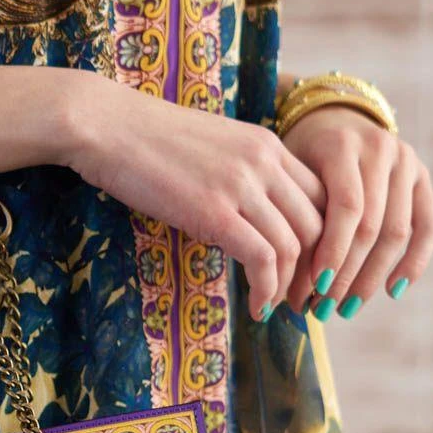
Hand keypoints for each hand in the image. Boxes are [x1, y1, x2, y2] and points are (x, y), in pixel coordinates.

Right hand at [65, 73, 326, 321]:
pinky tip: (256, 307)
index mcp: (267, 144)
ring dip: (289, 287)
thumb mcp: (210, 148)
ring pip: (293, 246)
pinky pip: (261, 259)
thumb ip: (239, 175)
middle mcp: (264, 162)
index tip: (309, 269)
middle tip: (299, 299)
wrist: (107, 125)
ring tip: (275, 308)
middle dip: (314, 270)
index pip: (322, 196)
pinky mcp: (214, 212)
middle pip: (317, 225)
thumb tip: (246, 218)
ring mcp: (241, 186)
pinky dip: (266, 290)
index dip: (325, 240)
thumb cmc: (145, 139)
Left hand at [279, 106, 432, 316]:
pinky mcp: (422, 178)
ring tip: (348, 308)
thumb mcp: (289, 171)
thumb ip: (293, 212)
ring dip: (373, 276)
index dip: (334, 252)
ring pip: (398, 231)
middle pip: (372, 225)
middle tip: (325, 308)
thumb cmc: (299, 155)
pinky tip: (392, 291)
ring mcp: (406, 163)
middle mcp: (381, 150)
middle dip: (347, 273)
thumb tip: (282, 280)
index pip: (347, 208)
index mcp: (343, 146)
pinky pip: (427, 226)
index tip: (313, 289)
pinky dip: (413, 261)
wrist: (332, 117)